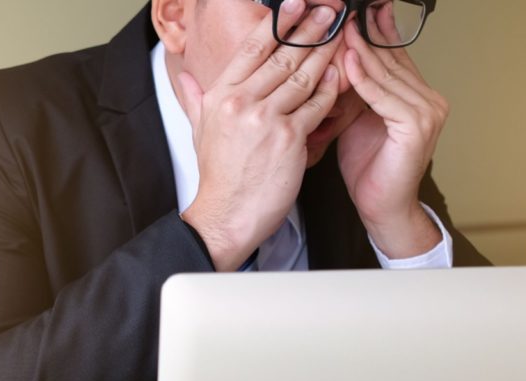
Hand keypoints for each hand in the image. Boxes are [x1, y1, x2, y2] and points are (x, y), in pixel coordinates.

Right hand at [178, 0, 340, 270]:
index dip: (278, 23)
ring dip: (325, 53)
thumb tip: (184, 76)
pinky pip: (316, 106)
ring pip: (302, 76)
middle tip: (329, 12)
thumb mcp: (199, 131)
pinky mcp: (289, 139)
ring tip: (341, 36)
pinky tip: (341, 76)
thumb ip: (195, 98)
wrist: (227, 215)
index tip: (296, 6)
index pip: (253, 48)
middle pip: (282, 56)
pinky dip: (330, 90)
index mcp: (220, 96)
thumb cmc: (219, 178)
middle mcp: (242, 102)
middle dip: (309, 30)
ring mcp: (266, 120)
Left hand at [337, 14, 447, 257]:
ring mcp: (427, 112)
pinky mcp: (417, 127)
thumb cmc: (369, 169)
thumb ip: (354, 90)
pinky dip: (364, 79)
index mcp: (416, 96)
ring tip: (339, 28)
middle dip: (364, 34)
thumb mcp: (356, 118)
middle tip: (342, 12)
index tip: (355, 10)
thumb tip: (336, 59)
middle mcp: (428, 99)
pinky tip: (348, 61)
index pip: (393, 55)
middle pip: (391, 59)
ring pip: (387, 74)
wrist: (380, 208)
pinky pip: (384, 97)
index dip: (374, 32)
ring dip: (360, 50)